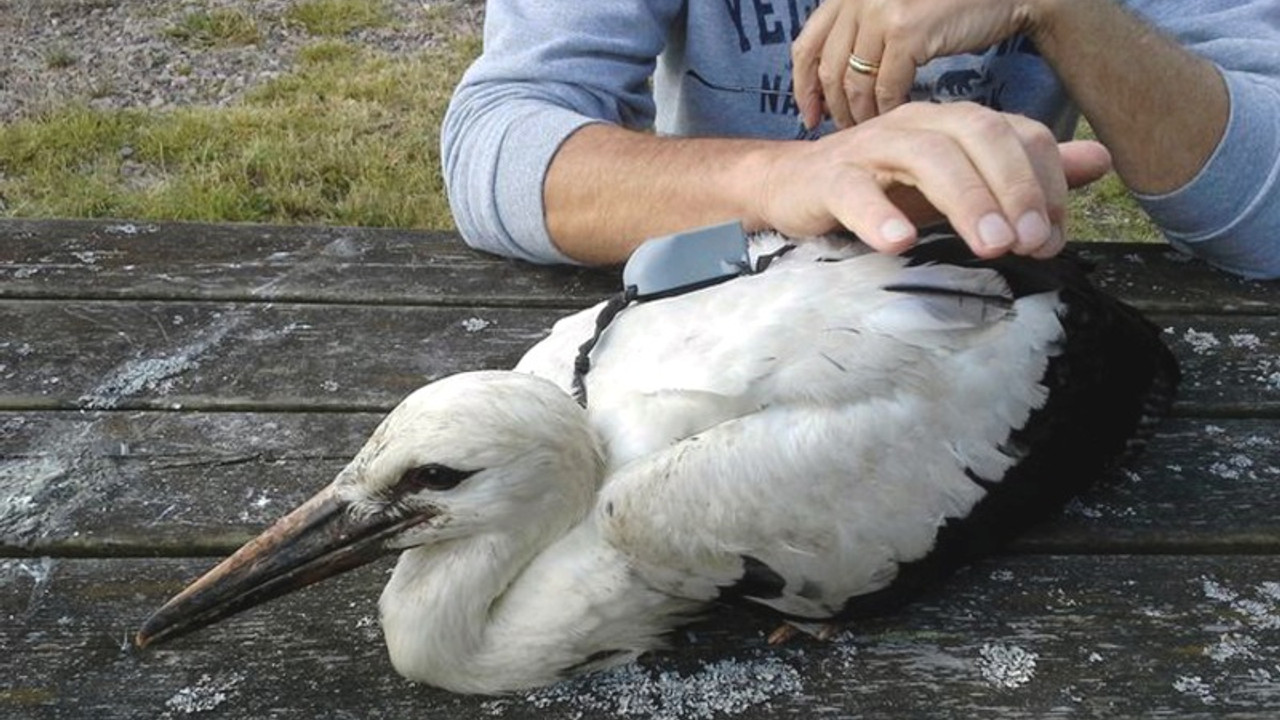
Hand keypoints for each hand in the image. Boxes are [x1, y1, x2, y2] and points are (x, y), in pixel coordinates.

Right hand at [754, 102, 1110, 258]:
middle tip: (1032, 243)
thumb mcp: (960, 183)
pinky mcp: (829, 178)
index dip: (1044, 184)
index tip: (1053, 238)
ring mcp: (872, 147)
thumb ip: (1024, 173)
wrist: (794, 188)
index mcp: (954, 123)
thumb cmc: (882, 188)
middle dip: (1015, 189)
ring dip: (966, 201)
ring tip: (990, 246)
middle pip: (979, 135)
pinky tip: (900, 242)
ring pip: (927, 156)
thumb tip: (1098, 161)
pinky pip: (855, 190)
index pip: (1017, 135)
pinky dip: (879, 215)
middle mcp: (918, 124)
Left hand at [792, 0, 1046, 127]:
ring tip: (870, 134)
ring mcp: (879, 12)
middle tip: (843, 134)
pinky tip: (896, 122)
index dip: (802, 87)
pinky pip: (885, 87)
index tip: (809, 117)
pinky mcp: (906, 31)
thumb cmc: (950, 5)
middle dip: (833, 108)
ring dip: (860, 115)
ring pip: (854, 83)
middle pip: (827, 69)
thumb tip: (834, 84)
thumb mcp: (894, 9)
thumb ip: (862, 34)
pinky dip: (887, 111)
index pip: (806, 46)